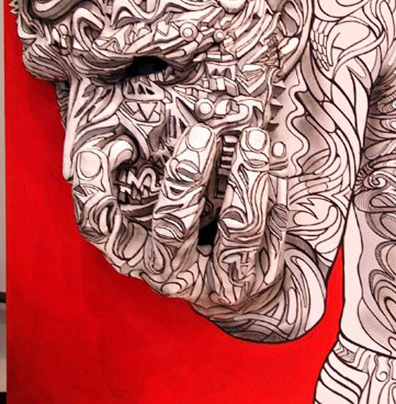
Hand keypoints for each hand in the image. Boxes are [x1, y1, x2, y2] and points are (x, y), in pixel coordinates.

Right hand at [71, 123, 287, 311]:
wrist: (230, 282)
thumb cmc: (180, 225)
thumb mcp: (149, 200)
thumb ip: (130, 169)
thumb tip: (117, 136)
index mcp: (132, 251)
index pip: (101, 225)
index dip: (98, 188)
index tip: (110, 145)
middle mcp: (169, 272)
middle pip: (173, 226)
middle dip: (188, 176)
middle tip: (203, 133)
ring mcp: (215, 281)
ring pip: (237, 228)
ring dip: (247, 178)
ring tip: (255, 139)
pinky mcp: (256, 278)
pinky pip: (273, 233)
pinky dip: (277, 195)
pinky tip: (279, 163)